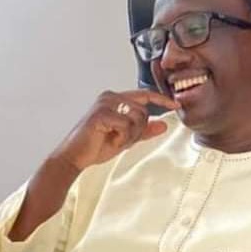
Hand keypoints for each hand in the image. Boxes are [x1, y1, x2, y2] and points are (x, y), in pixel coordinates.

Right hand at [52, 89, 178, 171]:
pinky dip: (121, 138)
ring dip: (130, 135)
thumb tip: (163, 125)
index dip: (161, 100)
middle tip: (122, 140)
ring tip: (114, 139)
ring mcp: (105, 103)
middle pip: (143, 111)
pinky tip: (109, 140)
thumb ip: (144, 131)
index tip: (175, 104)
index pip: (144, 95)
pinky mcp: (101, 113)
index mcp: (116, 99)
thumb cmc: (95, 145)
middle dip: (138, 130)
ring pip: (137, 118)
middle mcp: (110, 97)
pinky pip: (126, 126)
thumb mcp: (126, 138)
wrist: (75, 156)